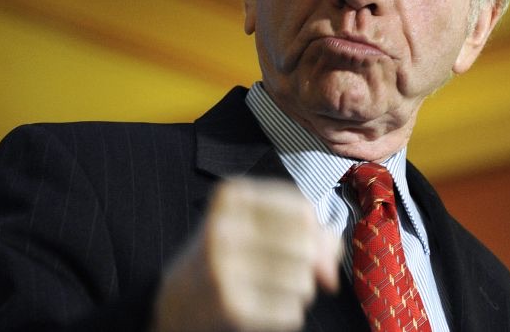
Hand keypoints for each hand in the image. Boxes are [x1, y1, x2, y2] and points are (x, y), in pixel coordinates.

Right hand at [153, 178, 340, 331]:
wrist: (178, 299)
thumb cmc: (228, 254)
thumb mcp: (257, 226)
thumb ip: (306, 232)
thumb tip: (331, 261)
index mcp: (231, 196)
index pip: (302, 210)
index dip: (313, 231)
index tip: (298, 242)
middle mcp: (223, 226)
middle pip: (306, 245)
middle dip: (306, 264)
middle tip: (280, 269)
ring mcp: (224, 267)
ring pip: (303, 281)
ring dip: (298, 291)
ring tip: (269, 288)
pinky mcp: (231, 306)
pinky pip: (291, 312)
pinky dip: (286, 313)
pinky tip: (261, 306)